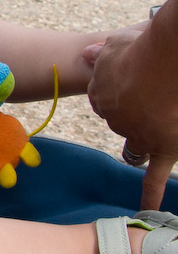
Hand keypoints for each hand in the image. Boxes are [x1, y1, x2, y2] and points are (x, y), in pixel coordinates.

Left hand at [86, 26, 177, 209]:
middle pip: (122, 121)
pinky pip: (153, 176)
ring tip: (153, 138)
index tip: (133, 86)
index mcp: (101, 94)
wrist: (168, 61)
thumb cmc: (144, 48)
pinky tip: (148, 209)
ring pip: (134, 147)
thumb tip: (85, 53)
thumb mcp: (116, 44)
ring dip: (141, 143)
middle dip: (136, 112)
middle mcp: (115, 118)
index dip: (121, 93)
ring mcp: (138, 135)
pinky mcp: (162, 147)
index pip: (105, 100)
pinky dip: (150, 194)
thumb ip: (102, 53)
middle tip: (156, 99)